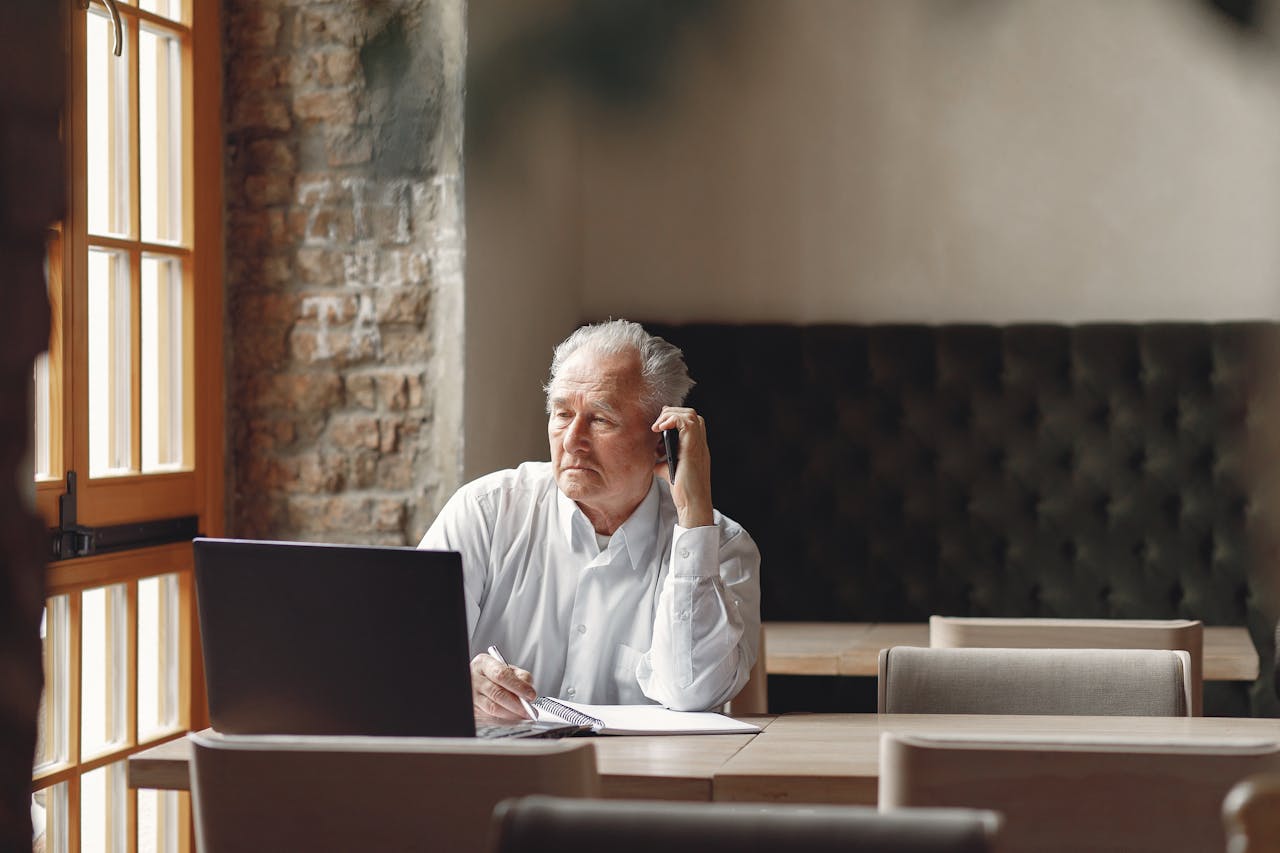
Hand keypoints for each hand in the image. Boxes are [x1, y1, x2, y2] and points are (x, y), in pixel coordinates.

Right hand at [470, 652, 536, 719]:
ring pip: (492, 708)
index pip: (502, 675)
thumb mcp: (508, 669)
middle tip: (529, 711)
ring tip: (523, 716)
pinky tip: (514, 719)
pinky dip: (504, 720)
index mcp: (484, 664)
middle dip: (516, 704)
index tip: (531, 695)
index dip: (518, 686)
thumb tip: (529, 692)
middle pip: (497, 693)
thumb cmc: (495, 675)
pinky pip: (489, 718)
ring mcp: (472, 695)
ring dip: (511, 714)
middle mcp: (474, 679)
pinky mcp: (473, 710)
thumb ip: (521, 677)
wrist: (478, 683)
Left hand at [652, 406, 713, 527]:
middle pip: (691, 413)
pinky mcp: (692, 448)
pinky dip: (671, 420)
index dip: (674, 417)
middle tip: (657, 425)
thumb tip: (649, 455)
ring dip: (670, 416)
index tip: (659, 425)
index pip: (690, 421)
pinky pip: (686, 422)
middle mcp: (700, 443)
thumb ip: (662, 460)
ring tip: (657, 427)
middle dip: (671, 413)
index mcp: (696, 446)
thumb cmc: (683, 490)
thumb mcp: (669, 469)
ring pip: (690, 414)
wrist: (693, 503)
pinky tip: (659, 430)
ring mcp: (698, 445)